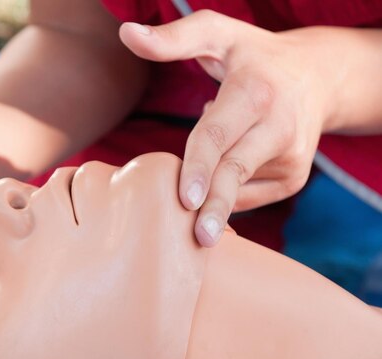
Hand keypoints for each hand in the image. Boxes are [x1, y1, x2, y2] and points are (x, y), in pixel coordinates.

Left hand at [120, 11, 339, 245]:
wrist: (318, 78)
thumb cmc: (254, 57)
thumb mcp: (218, 34)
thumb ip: (174, 38)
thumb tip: (127, 35)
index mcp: (256, 92)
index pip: (219, 134)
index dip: (199, 167)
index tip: (185, 198)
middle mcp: (280, 127)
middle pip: (236, 172)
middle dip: (215, 207)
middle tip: (197, 237)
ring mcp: (292, 158)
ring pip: (240, 190)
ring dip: (213, 203)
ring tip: (194, 210)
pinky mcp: (294, 177)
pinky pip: (250, 197)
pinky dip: (227, 198)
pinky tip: (217, 186)